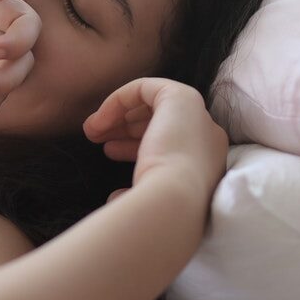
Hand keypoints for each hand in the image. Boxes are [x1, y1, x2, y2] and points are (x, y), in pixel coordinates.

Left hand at [82, 78, 231, 204]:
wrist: (174, 203)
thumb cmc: (161, 211)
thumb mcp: (148, 201)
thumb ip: (138, 193)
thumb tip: (116, 197)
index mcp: (206, 164)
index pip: (168, 144)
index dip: (134, 144)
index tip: (108, 152)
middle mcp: (208, 137)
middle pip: (161, 122)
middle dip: (125, 128)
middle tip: (97, 139)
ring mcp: (198, 116)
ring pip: (152, 104)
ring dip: (118, 115)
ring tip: (91, 131)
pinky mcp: (183, 97)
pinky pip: (145, 88)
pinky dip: (119, 99)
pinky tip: (99, 120)